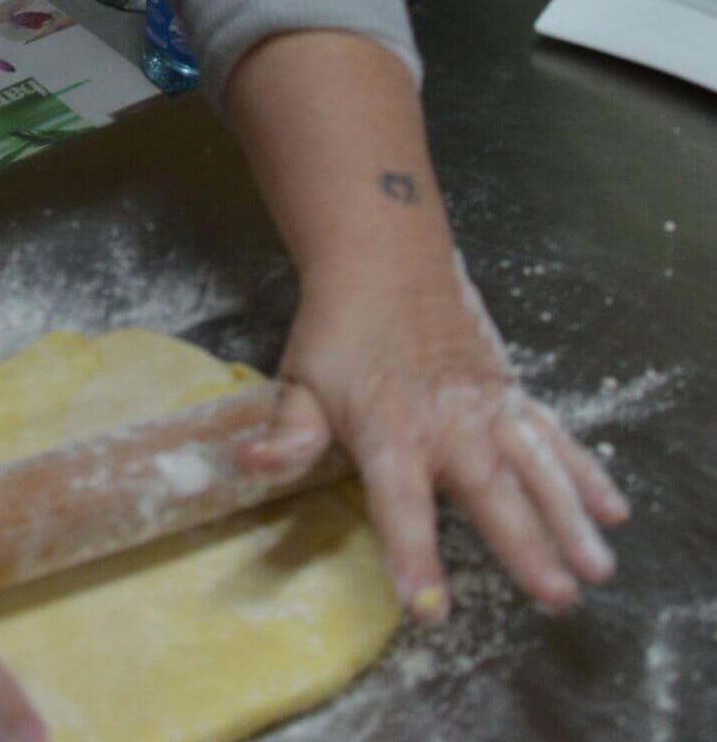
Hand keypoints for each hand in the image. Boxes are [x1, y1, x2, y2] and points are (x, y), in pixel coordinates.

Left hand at [240, 260, 629, 623]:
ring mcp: (486, 407)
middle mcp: (446, 423)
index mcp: (388, 429)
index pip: (399, 502)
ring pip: (536, 468)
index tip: (428, 604)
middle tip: (555, 595)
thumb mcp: (301, 380)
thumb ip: (288, 434)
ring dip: (569, 517)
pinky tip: (612, 508)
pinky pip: (554, 436)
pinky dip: (585, 471)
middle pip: (490, 492)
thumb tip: (251, 466)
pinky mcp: (511, 393)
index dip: (412, 553)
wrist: (384, 259)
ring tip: (597, 566)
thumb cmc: (338, 329)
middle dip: (524, 544)